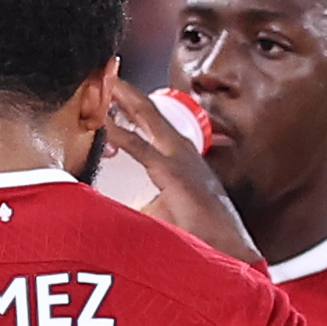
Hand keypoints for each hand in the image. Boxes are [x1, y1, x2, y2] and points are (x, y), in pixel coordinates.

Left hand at [105, 78, 257, 262]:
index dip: (126, 101)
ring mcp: (179, 159)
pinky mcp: (174, 175)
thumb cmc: (202, 239)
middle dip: (120, 87)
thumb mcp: (163, 213)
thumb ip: (133, 204)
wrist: (232, 257)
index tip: (104, 88)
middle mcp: (180, 150)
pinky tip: (102, 123)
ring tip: (94, 85)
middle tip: (98, 68)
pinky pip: (141, 147)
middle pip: (146, 108)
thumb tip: (98, 209)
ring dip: (117, 100)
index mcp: (179, 156)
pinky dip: (119, 133)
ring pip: (143, 118)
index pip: (149, 119)